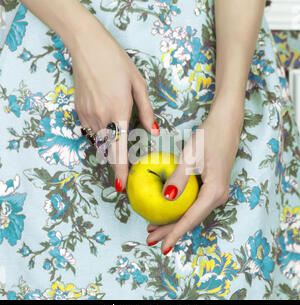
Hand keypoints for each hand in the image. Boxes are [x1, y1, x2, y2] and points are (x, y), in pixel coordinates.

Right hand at [69, 18, 158, 191]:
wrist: (86, 46)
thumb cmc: (117, 62)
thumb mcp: (138, 84)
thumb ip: (147, 112)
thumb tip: (154, 133)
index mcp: (118, 112)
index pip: (120, 148)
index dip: (120, 169)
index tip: (121, 186)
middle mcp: (100, 118)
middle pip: (108, 148)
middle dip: (116, 159)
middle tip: (124, 164)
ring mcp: (86, 115)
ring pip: (99, 139)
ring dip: (109, 141)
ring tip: (116, 125)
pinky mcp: (78, 112)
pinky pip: (91, 129)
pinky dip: (100, 130)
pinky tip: (106, 115)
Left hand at [146, 99, 243, 254]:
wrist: (226, 123)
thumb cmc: (209, 137)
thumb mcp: (191, 156)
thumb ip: (179, 179)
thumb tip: (166, 199)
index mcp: (215, 192)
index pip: (191, 219)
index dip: (175, 233)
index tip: (161, 246)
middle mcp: (218, 196)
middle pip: (192, 220)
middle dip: (171, 231)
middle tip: (151, 239)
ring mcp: (216, 192)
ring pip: (192, 213)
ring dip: (174, 222)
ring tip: (155, 229)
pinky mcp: (212, 186)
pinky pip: (194, 204)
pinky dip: (180, 210)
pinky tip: (168, 210)